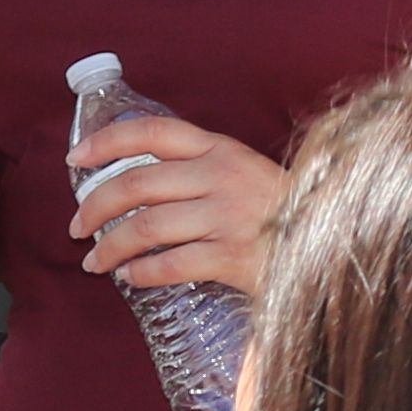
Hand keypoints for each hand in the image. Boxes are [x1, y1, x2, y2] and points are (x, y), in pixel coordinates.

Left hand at [66, 110, 281, 293]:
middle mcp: (220, 176)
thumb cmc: (281, 209)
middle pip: (136, 183)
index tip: (76, 158)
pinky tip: (131, 277)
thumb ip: (198, 171)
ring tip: (95, 261)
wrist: (335, 240)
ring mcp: (227, 216)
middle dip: (95, 207)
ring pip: (145, 227)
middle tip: (77, 227)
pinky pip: (171, 264)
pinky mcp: (233, 256)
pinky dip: (142, 272)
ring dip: (110, 247)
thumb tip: (135, 185)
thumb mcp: (242, 172)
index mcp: (219, 149)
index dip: (106, 142)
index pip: (151, 132)